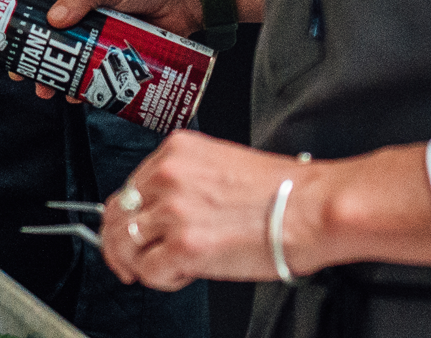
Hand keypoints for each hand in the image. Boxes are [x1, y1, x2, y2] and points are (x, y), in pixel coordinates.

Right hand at [14, 0, 204, 99]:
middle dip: (40, 59)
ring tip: (54, 92)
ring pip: (72, 58)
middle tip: (29, 76)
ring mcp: (100, 34)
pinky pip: (96, 71)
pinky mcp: (116, 52)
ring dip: (61, 77)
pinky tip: (81, 95)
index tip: (12, 43)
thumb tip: (54, 19)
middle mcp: (83, 12)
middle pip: (53, 38)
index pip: (40, 4)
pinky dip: (87, 84)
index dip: (24, 23)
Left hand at [103, 135, 430, 290]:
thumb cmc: (283, 193)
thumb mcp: (222, 165)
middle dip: (118, 243)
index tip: (131, 231)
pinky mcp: (184, 246)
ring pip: (125, 244)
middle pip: (116, 213)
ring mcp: (173, 210)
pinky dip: (162, 280)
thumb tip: (165, 210)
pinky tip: (185, 274)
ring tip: (168, 268)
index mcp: (176, 151)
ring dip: (141, 263)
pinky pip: (148, 271)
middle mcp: (168, 176)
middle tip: (128, 262)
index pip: (129, 185)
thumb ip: (185, 181)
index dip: (127, 215)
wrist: (313, 209)